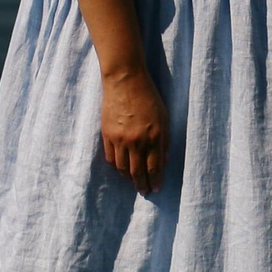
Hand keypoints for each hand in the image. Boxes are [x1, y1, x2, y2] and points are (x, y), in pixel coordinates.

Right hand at [100, 67, 169, 195]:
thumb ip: (164, 140)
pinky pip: (111, 157)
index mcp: (153, 137)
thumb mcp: (164, 117)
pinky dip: (116, 166)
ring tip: (133, 182)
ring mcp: (119, 139)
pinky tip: (121, 168)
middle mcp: (136, 142)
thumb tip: (165, 160)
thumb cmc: (148, 96)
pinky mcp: (107, 134)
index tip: (156, 189)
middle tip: (144, 192)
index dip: (155, 181)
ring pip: (122, 168)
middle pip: (138, 172)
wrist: (124, 80)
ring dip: (128, 178)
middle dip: (142, 185)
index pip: (154, 168)